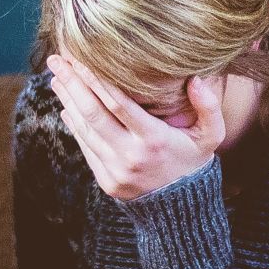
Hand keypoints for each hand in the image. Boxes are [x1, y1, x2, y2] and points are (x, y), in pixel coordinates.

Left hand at [46, 54, 224, 200]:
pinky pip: (86, 147)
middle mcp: (131, 155)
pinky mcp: (106, 181)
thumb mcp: (211, 136)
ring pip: (85, 129)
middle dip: (73, 84)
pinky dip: (74, 125)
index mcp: (154, 140)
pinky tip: (67, 105)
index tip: (81, 59)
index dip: (97, 80)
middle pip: (93, 114)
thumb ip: (209, 107)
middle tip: (57, 61)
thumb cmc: (194, 162)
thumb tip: (196, 79)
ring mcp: (115, 170)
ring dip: (68, 101)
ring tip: (57, 78)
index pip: (119, 104)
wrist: (182, 209)